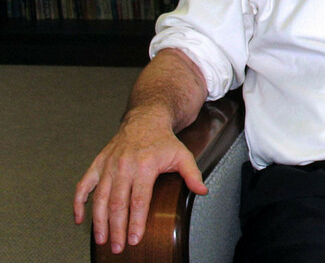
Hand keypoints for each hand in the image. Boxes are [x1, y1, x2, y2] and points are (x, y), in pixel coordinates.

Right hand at [73, 111, 207, 253]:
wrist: (145, 120)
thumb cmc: (163, 140)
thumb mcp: (182, 154)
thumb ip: (192, 174)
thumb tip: (202, 191)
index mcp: (145, 165)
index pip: (139, 200)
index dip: (136, 222)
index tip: (135, 239)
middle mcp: (124, 166)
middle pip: (117, 203)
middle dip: (117, 228)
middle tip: (117, 247)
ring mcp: (109, 165)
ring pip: (99, 198)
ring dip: (99, 221)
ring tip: (101, 239)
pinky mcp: (98, 164)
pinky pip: (83, 185)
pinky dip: (79, 202)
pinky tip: (79, 218)